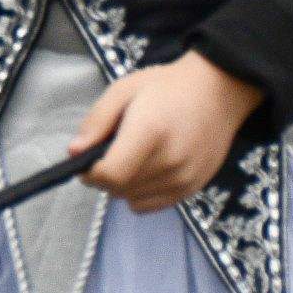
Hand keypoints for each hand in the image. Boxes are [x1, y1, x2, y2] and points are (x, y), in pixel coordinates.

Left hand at [70, 52, 264, 213]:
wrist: (218, 92)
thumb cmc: (166, 87)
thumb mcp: (123, 90)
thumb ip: (96, 122)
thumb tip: (74, 153)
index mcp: (150, 132)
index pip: (111, 174)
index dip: (90, 172)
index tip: (86, 160)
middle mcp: (170, 161)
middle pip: (119, 189)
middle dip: (103, 177)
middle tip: (106, 153)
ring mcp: (185, 178)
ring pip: (133, 200)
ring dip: (122, 186)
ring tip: (131, 157)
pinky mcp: (194, 188)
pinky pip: (152, 205)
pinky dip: (141, 194)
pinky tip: (146, 169)